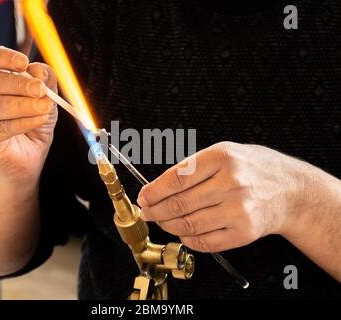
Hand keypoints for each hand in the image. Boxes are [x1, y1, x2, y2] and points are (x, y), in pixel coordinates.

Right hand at [0, 43, 57, 184]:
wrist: (28, 156)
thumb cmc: (32, 121)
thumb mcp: (46, 97)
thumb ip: (46, 80)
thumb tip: (40, 70)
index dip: (2, 56)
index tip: (24, 62)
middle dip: (20, 84)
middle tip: (41, 90)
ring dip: (24, 105)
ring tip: (44, 107)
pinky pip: (2, 127)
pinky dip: (24, 122)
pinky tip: (39, 120)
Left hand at [137, 142, 308, 252]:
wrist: (289, 190)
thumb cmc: (252, 168)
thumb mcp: (225, 152)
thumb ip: (193, 167)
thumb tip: (159, 187)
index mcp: (222, 158)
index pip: (177, 178)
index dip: (154, 191)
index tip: (144, 196)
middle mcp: (231, 183)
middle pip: (180, 204)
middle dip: (156, 210)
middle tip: (148, 211)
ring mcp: (238, 210)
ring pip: (189, 225)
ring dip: (168, 225)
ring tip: (162, 220)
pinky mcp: (243, 232)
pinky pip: (205, 242)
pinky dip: (187, 239)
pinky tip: (182, 232)